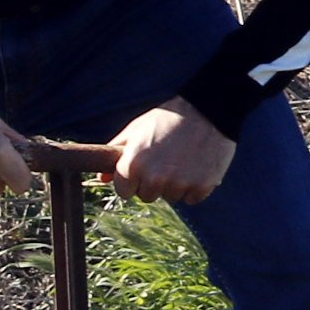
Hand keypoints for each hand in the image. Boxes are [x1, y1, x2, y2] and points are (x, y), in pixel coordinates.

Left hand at [112, 99, 234, 205]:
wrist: (208, 111)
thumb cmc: (168, 118)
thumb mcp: (137, 129)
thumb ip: (116, 152)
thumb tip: (101, 178)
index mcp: (134, 164)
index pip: (123, 191)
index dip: (131, 180)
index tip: (140, 170)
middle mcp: (154, 178)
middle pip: (147, 196)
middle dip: (153, 183)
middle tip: (165, 161)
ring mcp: (179, 184)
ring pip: (171, 197)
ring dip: (175, 185)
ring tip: (183, 160)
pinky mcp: (201, 187)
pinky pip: (192, 198)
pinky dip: (195, 186)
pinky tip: (197, 165)